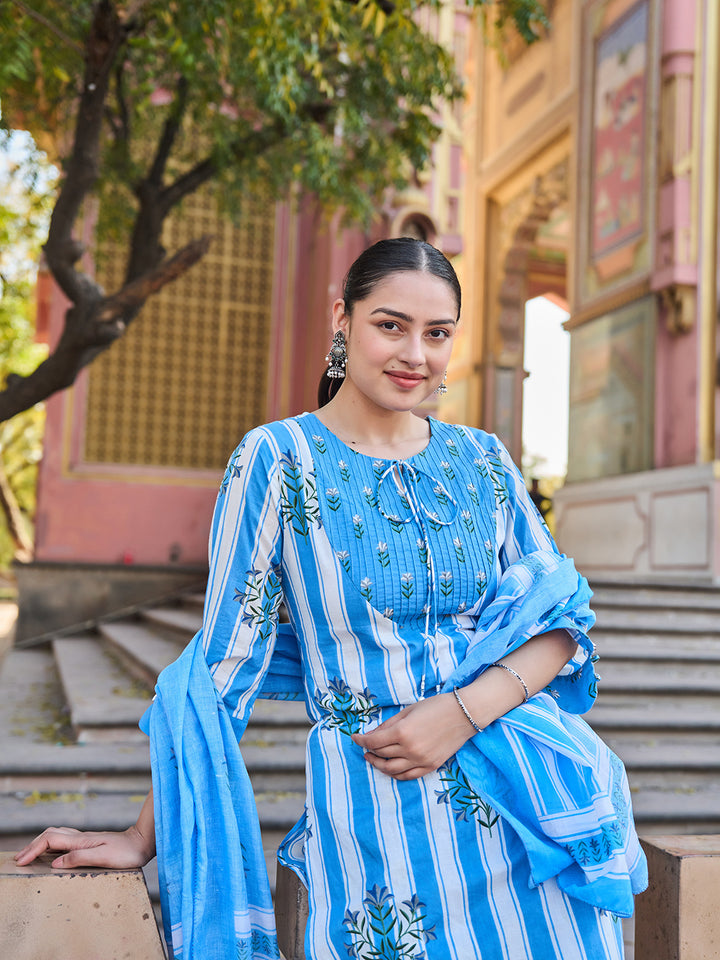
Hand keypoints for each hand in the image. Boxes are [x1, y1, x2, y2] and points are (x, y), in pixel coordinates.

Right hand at [14, 825, 154, 869]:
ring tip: (29, 855)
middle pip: (49, 835)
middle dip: (32, 846)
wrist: (143, 842)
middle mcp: (81, 837)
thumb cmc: (127, 852)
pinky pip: (64, 840)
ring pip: (56, 835)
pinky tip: (50, 852)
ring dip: (39, 843)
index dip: (33, 850)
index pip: (50, 840)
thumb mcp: (104, 857)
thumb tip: (55, 863)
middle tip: (18, 859)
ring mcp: (84, 839)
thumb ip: (79, 858)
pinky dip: (50, 844)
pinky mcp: (89, 842)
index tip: (21, 861)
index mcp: (81, 841)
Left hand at [350, 693, 475, 780]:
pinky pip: (408, 776)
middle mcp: (410, 749)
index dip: (361, 741)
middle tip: (364, 747)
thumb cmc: (436, 706)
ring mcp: (421, 760)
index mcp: (403, 732)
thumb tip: (372, 734)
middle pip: (381, 754)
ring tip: (373, 759)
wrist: (464, 714)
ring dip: (379, 765)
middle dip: (369, 751)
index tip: (354, 738)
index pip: (374, 741)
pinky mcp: (430, 767)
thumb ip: (389, 724)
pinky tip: (390, 768)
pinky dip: (395, 774)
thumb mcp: (408, 711)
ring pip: (392, 770)